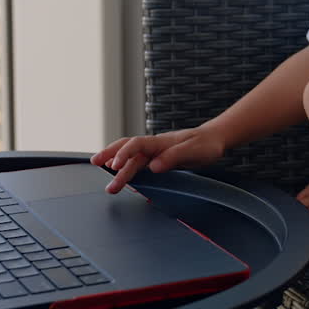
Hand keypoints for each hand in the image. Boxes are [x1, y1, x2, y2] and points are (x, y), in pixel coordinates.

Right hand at [90, 127, 226, 193]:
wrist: (215, 139)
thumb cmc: (206, 145)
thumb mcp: (194, 151)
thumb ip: (174, 157)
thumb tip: (153, 166)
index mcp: (161, 142)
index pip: (137, 145)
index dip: (124, 154)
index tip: (113, 166)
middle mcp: (155, 145)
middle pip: (127, 147)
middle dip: (109, 153)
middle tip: (94, 164)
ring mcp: (155, 151)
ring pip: (130, 154)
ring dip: (115, 160)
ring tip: (98, 167)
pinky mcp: (158, 157)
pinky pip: (137, 159)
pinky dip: (125, 163)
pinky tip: (118, 168)